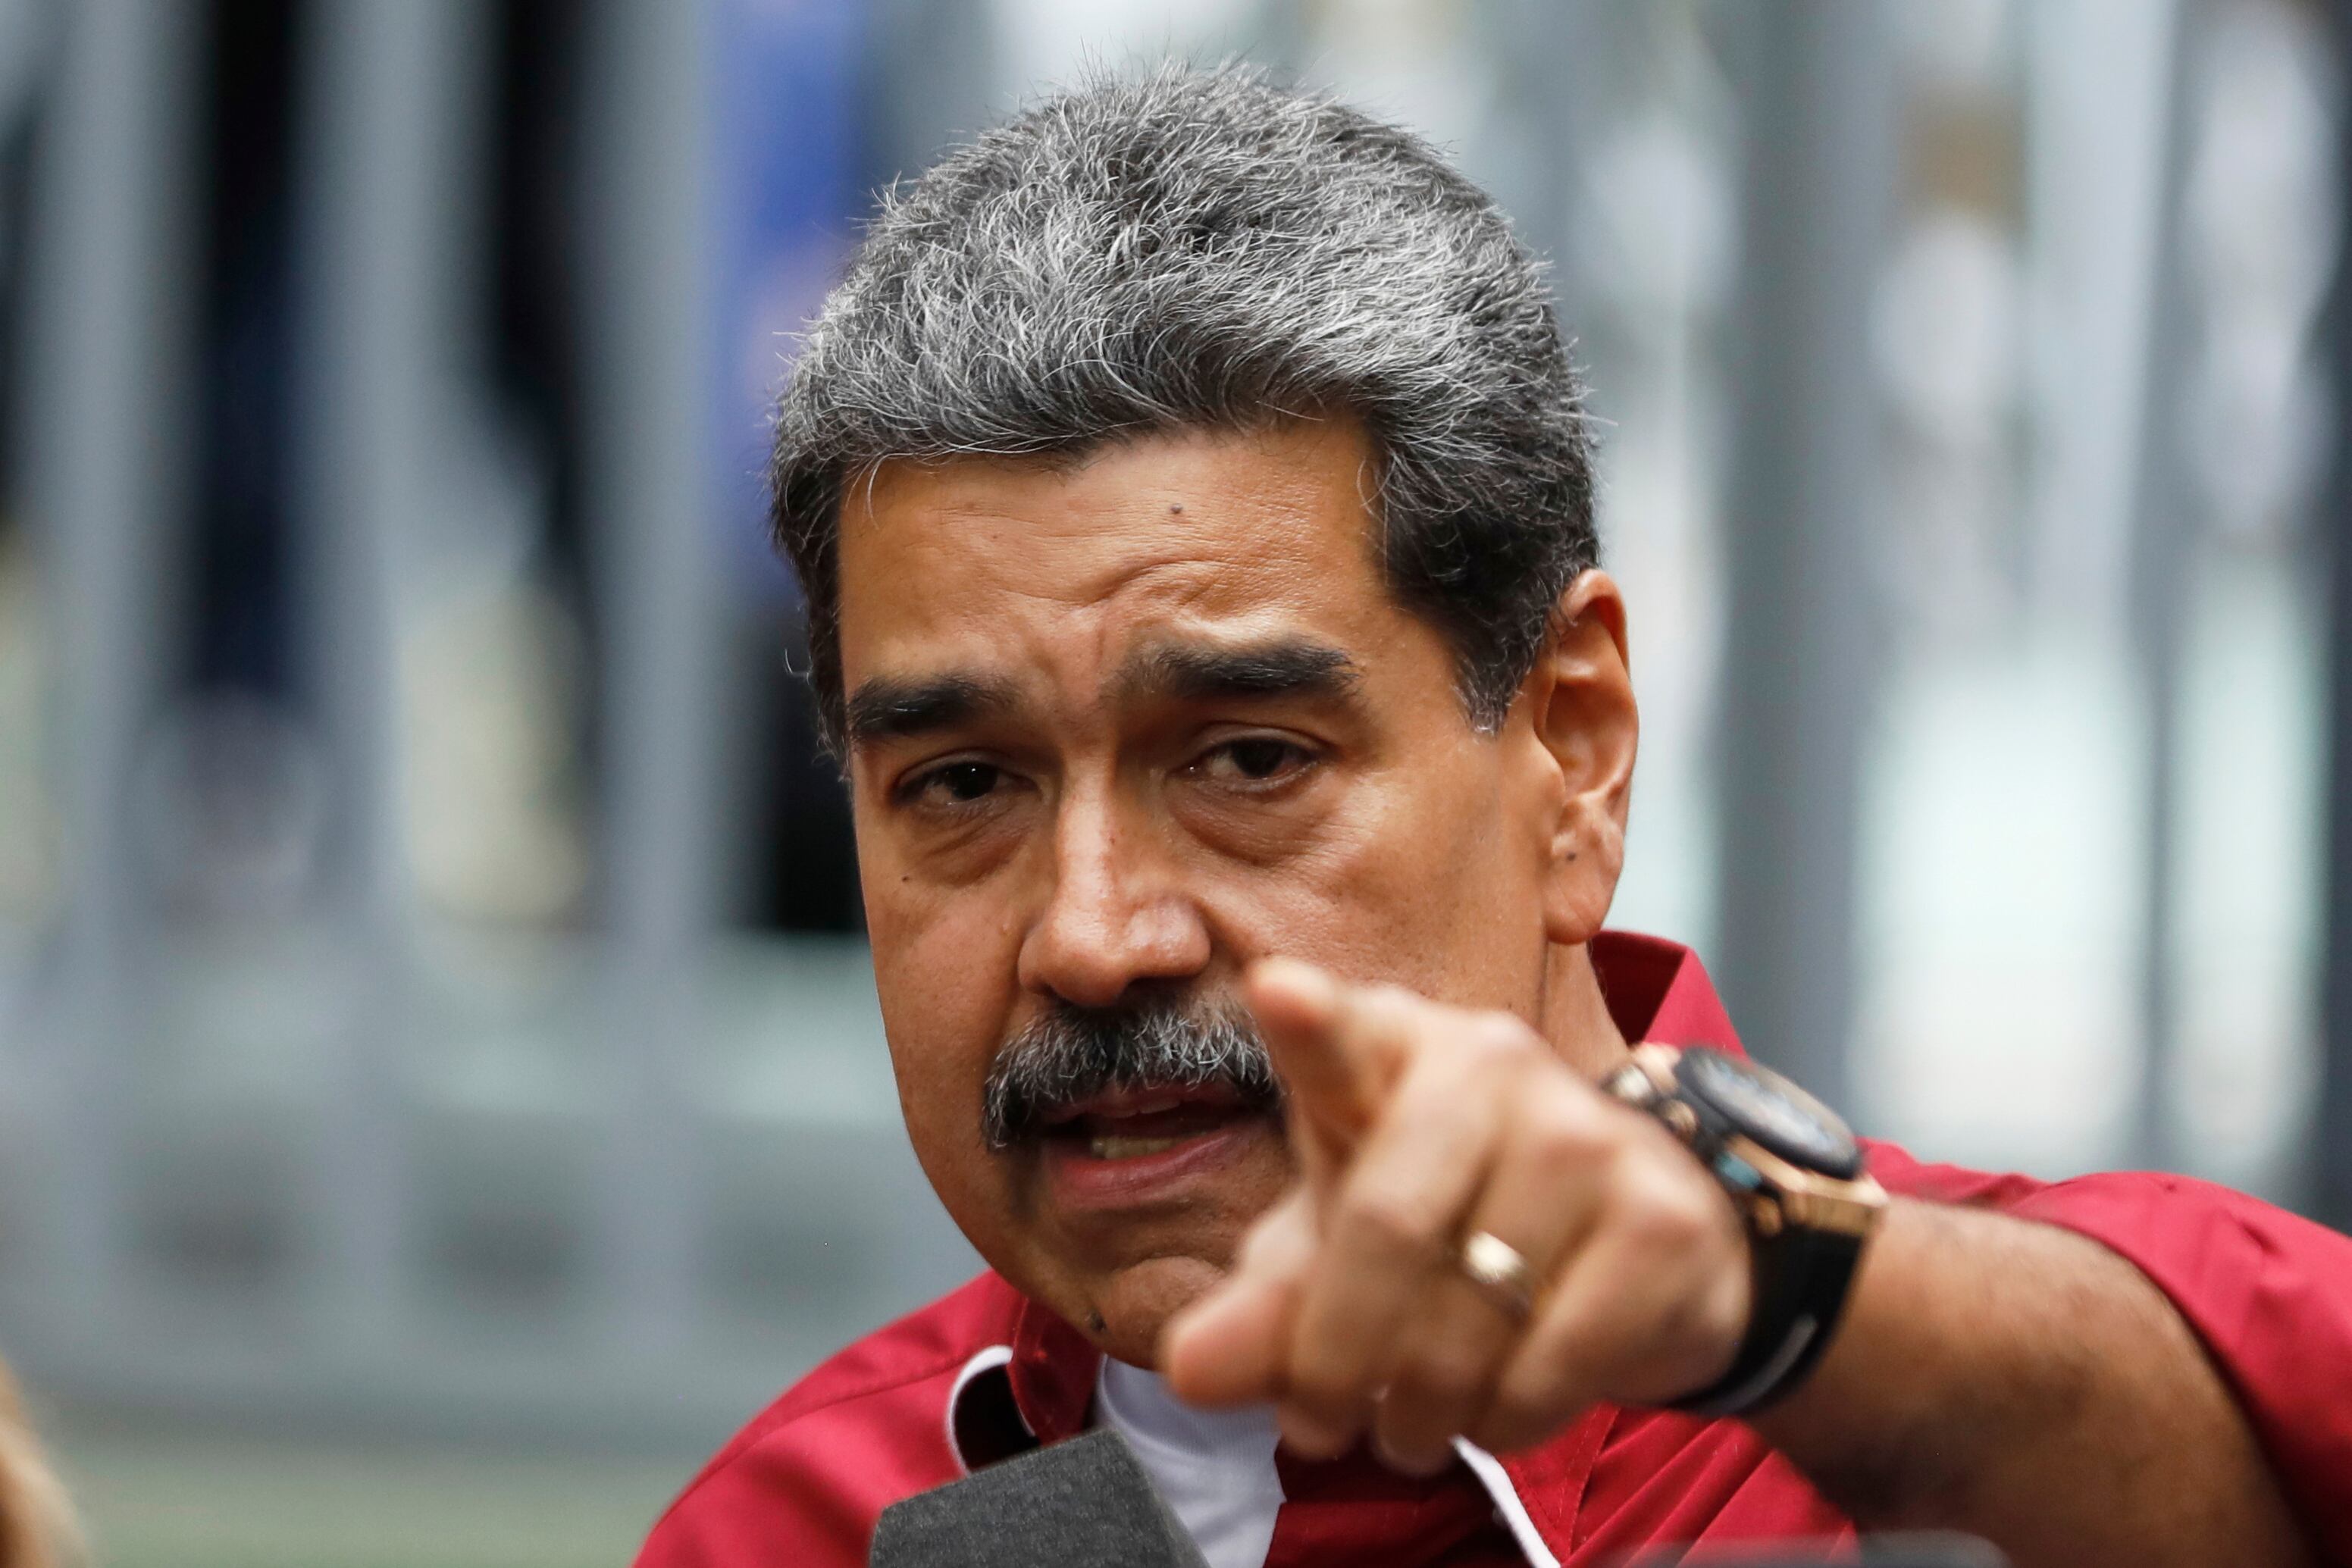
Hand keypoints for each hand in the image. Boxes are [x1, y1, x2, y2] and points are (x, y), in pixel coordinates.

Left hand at [1159, 958, 1751, 1472]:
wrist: (1629, 1253)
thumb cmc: (1448, 1228)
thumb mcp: (1334, 1259)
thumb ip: (1261, 1310)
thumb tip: (1190, 1370)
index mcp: (1389, 1049)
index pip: (1340, 1037)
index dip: (1310, 1020)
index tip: (1278, 992)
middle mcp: (1491, 1064)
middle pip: (1387, 1225)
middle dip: (1335, 1361)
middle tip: (1319, 1428)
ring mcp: (1586, 1133)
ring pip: (1471, 1310)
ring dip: (1420, 1410)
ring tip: (1406, 1428)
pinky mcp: (1660, 1218)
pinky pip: (1554, 1360)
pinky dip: (1506, 1420)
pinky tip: (1495, 1410)